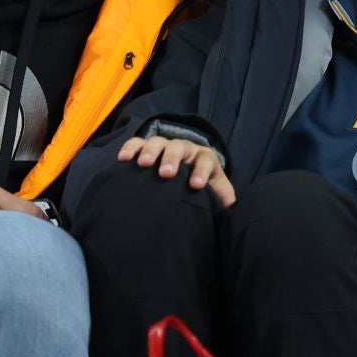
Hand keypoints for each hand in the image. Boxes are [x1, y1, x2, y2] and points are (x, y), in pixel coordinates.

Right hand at [118, 135, 235, 207]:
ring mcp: (165, 147)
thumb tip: (232, 213)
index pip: (206, 161)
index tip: (196, 186)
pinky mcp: (148, 149)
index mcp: (205, 159)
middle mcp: (185, 149)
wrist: (187, 177)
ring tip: (144, 165)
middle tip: (166, 174)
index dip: (202, 172)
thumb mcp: (217, 194)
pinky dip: (131, 148)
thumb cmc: (203, 189)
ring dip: (151, 152)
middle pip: (180, 148)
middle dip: (173, 159)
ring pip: (158, 143)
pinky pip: (138, 143)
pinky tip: (124, 159)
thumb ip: (223, 200)